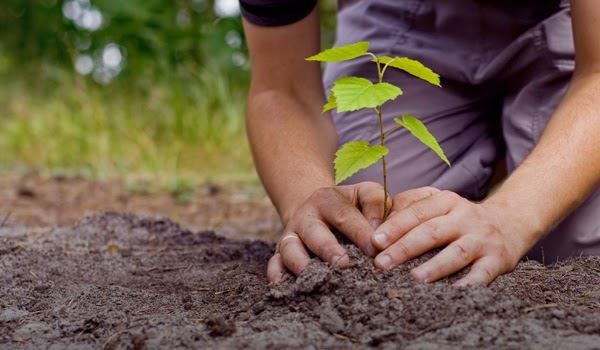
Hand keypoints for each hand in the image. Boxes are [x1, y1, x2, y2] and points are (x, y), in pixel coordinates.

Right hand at [267, 181, 390, 282]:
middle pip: (314, 232)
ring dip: (301, 263)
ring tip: (317, 279)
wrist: (316, 209)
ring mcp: (290, 235)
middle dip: (328, 249)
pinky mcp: (280, 252)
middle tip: (343, 264)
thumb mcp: (364, 194)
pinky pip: (274, 263)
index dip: (359, 232)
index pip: (344, 214)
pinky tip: (285, 286)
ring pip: (290, 248)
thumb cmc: (350, 206)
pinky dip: (277, 274)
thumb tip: (378, 233)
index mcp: (327, 199)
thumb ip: (375, 203)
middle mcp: (305, 216)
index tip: (374, 249)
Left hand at [371, 187, 533, 285]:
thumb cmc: (460, 217)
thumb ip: (410, 207)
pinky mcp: (498, 260)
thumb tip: (378, 224)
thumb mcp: (439, 203)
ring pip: (456, 253)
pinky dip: (468, 284)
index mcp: (446, 201)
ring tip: (414, 279)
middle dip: (405, 248)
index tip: (375, 241)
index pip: (417, 212)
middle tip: (382, 264)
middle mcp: (464, 217)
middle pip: (431, 231)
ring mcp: (482, 238)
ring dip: (435, 266)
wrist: (510, 222)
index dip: (394, 227)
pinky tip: (452, 294)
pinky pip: (482, 274)